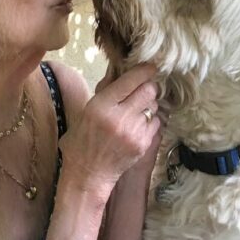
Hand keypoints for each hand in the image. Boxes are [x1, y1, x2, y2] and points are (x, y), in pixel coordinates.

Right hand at [59, 64, 160, 202]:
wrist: (88, 173)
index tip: (151, 66)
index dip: (145, 70)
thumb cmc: (83, 139)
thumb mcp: (86, 110)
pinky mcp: (143, 144)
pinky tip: (137, 127)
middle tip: (144, 90)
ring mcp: (133, 132)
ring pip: (153, 107)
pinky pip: (156, 123)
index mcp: (101, 105)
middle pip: (149, 91)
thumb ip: (105, 90)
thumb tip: (120, 68)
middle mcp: (119, 117)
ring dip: (148, 106)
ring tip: (136, 113)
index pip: (131, 80)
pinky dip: (149, 122)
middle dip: (149, 87)